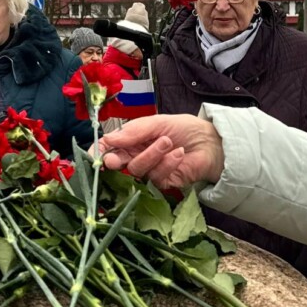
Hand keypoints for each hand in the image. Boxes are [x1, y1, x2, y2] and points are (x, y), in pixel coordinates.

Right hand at [99, 115, 224, 190]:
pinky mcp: (162, 183)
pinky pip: (156, 177)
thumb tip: (109, 139)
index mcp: (131, 140)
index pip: (108, 148)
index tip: (96, 156)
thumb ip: (133, 131)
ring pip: (137, 169)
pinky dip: (167, 163)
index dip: (99, 153)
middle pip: (116, 163)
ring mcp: (148, 171)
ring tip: (168, 142)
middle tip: (118, 159)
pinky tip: (178, 153)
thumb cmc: (183, 128)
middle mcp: (136, 156)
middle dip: (116, 161)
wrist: (210, 142)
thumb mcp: (157, 122)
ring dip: (152, 154)